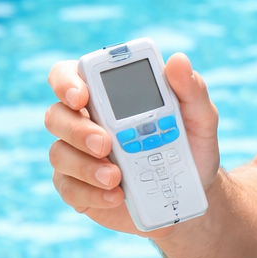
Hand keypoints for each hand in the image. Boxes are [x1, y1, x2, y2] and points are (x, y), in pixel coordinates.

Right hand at [45, 53, 220, 236]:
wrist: (191, 193)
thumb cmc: (191, 146)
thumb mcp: (200, 118)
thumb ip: (191, 90)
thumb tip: (178, 61)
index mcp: (108, 94)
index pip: (70, 75)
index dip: (66, 82)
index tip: (82, 96)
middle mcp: (86, 121)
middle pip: (56, 115)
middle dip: (77, 129)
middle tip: (105, 143)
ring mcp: (79, 156)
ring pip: (59, 154)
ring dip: (85, 166)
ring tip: (116, 177)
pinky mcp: (80, 187)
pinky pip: (69, 189)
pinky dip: (91, 193)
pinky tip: (115, 196)